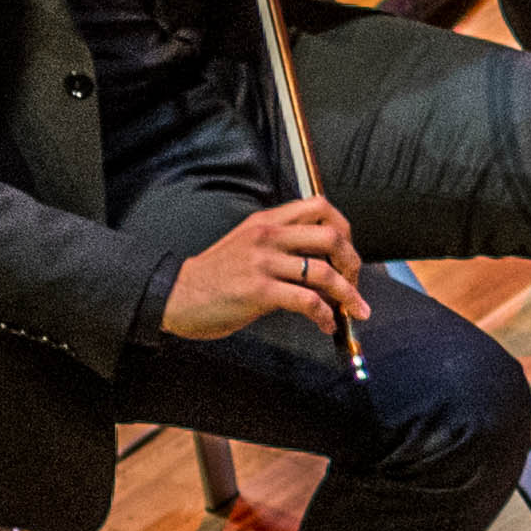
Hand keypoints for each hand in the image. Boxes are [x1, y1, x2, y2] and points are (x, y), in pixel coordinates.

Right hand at [159, 197, 365, 345]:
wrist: (176, 295)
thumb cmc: (215, 275)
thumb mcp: (247, 244)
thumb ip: (280, 243)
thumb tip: (323, 260)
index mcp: (267, 221)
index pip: (319, 207)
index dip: (344, 229)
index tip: (348, 253)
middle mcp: (268, 236)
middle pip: (331, 236)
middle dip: (353, 262)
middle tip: (354, 283)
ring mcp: (263, 263)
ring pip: (324, 272)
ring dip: (348, 294)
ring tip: (355, 310)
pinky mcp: (259, 292)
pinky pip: (307, 301)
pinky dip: (325, 315)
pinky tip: (326, 324)